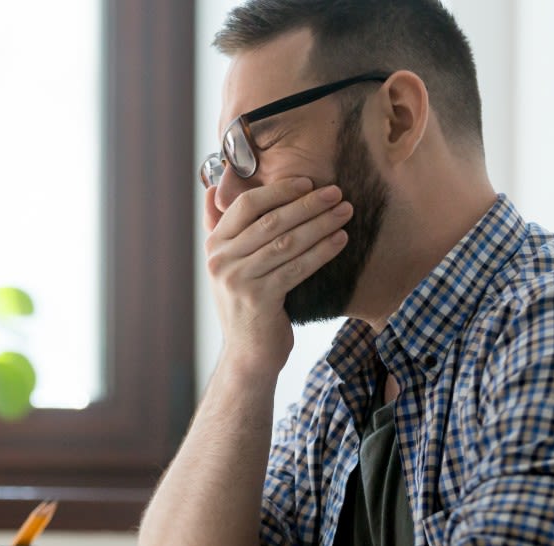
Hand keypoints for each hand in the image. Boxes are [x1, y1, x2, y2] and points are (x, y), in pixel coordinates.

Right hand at [203, 177, 352, 375]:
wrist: (248, 355)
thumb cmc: (247, 306)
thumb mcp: (228, 266)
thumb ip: (220, 230)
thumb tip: (209, 190)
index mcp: (214, 246)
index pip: (246, 205)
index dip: (278, 190)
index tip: (308, 182)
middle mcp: (221, 260)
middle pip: (270, 221)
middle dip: (308, 204)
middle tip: (337, 193)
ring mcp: (238, 280)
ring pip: (286, 242)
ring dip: (320, 224)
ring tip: (345, 213)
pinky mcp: (259, 299)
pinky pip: (297, 268)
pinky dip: (321, 251)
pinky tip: (340, 241)